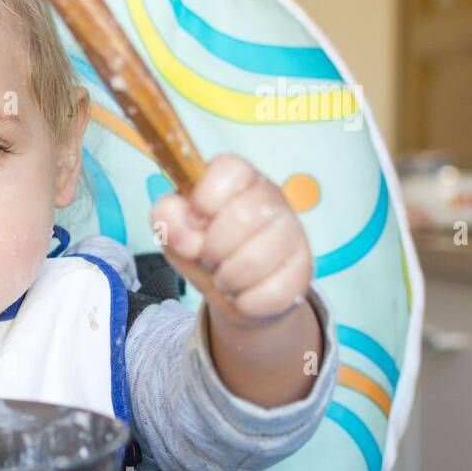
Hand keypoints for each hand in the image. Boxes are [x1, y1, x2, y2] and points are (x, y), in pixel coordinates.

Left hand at [150, 153, 312, 329]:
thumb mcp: (176, 229)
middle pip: (241, 217)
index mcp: (238, 178)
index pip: (230, 169)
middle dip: (212, 247)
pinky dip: (247, 301)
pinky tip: (244, 291)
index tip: (197, 217)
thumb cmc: (204, 248)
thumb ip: (167, 218)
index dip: (204, 199)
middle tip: (208, 255)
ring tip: (224, 275)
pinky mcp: (303, 270)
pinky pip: (272, 293)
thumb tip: (186, 236)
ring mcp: (293, 233)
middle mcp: (271, 199)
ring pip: (257, 259)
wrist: (233, 290)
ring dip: (227, 278)